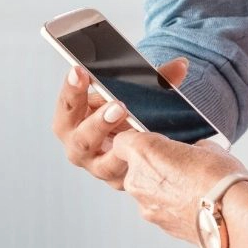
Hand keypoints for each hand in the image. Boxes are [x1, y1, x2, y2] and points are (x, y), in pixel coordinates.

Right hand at [52, 58, 188, 188]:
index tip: (80, 71)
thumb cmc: (119, 109)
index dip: (72, 89)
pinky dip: (140, 166)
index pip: (67, 104)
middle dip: (99, 122)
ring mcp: (99, 166)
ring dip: (122, 148)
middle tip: (119, 106)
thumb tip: (181, 66)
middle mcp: (79, 146)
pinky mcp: (120, 181)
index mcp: (71, 119)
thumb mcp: (125, 90)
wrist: (126, 136)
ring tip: (138, 135)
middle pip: (81, 139)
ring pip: (105, 164)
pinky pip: (129, 176)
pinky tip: (153, 156)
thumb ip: (151, 78)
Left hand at [111, 131, 246, 242]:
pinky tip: (191, 202)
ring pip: (145, 189)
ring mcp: (145, 205)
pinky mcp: (158, 223)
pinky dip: (169, 204)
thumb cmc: (221, 178)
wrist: (233, 217)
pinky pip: (157, 207)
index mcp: (144, 151)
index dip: (137, 140)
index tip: (153, 142)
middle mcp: (137, 178)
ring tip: (190, 186)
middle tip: (178, 165)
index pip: (122, 141)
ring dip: (161, 186)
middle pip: (133, 167)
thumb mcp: (206, 147)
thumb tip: (191, 152)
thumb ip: (187, 147)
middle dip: (151, 165)